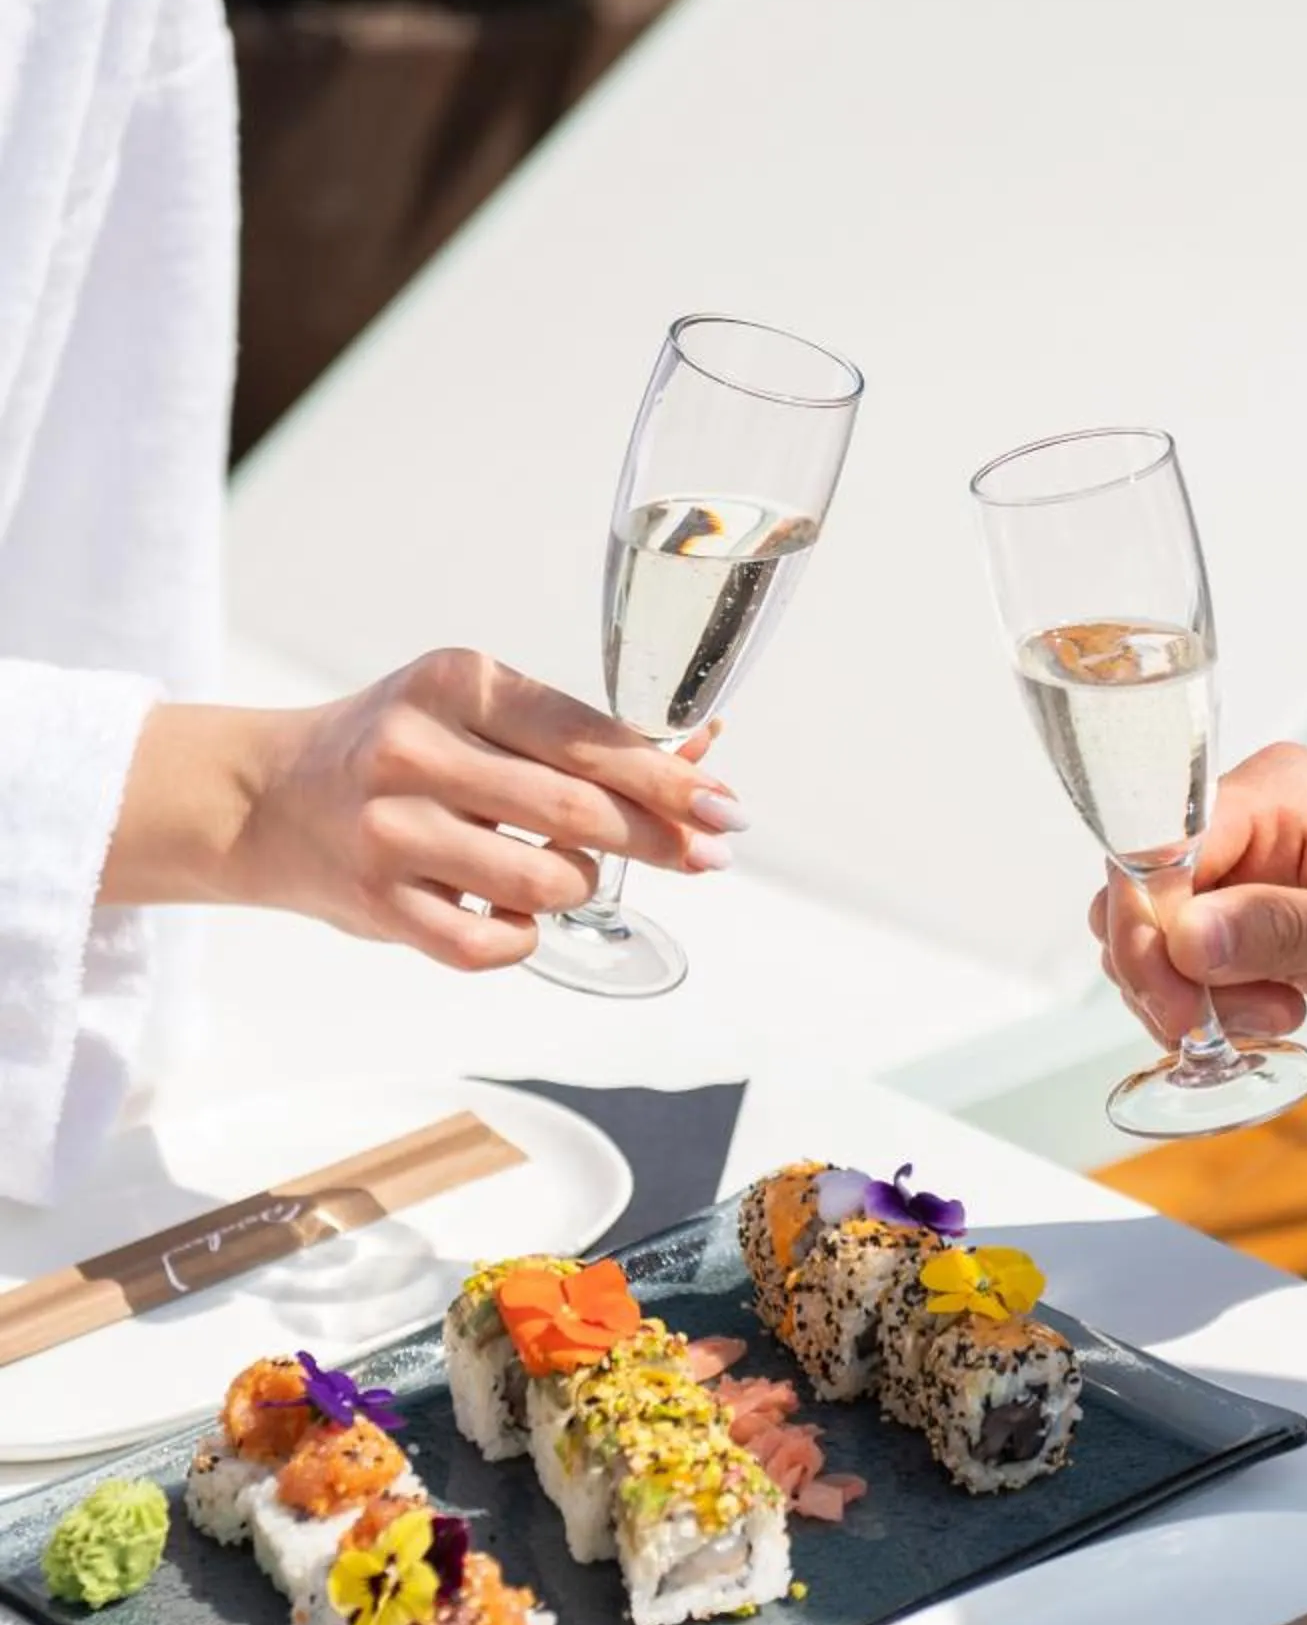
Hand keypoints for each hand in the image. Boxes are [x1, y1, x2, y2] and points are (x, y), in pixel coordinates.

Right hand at [111, 648, 744, 971]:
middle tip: (704, 856)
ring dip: (581, 885)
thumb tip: (694, 770)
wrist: (263, 797)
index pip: (586, 734)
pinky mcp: (376, 903)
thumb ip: (567, 737)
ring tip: (565, 871)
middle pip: (578, 810)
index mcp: (455, 682)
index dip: (668, 778)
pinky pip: (494, 943)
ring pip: (546, 880)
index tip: (724, 807)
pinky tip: (512, 911)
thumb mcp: (468, 706)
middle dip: (658, 840)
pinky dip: (524, 935)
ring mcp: (391, 831)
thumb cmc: (393, 749)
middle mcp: (416, 750)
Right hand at [1090, 744, 1306, 1044]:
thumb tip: (1183, 935)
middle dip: (1161, 972)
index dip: (1147, 934)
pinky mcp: (1272, 908)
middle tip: (1220, 1028)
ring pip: (1164, 932)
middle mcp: (1254, 818)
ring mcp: (1260, 863)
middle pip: (1141, 893)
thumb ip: (1286, 928)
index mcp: (1278, 794)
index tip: (1182, 1008)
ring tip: (1276, 1014)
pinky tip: (1277, 1012)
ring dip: (1193, 991)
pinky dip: (1220, 997)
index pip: (1152, 851)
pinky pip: (1205, 953)